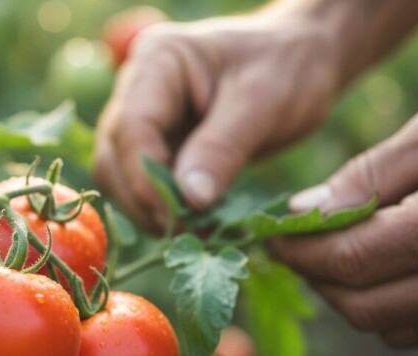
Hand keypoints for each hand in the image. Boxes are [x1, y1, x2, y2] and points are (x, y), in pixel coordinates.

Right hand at [93, 11, 341, 230]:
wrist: (303, 59)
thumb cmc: (287, 65)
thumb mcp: (263, 101)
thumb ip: (222, 148)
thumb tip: (190, 201)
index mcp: (158, 61)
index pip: (131, 127)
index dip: (146, 178)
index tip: (177, 217)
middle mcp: (138, 88)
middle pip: (114, 156)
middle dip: (143, 200)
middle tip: (186, 234)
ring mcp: (144, 119)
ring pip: (120, 176)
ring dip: (148, 211)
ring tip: (194, 233)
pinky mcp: (158, 146)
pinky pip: (143, 185)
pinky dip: (162, 210)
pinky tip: (196, 226)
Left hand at [271, 87, 417, 348]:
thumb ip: (370, 174)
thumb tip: (304, 211)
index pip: (349, 259)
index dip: (298, 251)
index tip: (270, 234)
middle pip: (360, 306)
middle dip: (316, 277)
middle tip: (297, 244)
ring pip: (388, 328)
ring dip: (349, 297)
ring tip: (337, 254)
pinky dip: (389, 310)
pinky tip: (386, 271)